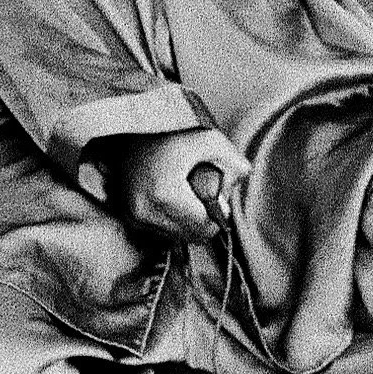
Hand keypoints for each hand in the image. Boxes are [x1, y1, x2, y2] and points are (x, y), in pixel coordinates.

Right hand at [90, 128, 251, 243]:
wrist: (127, 136)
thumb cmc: (168, 136)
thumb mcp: (205, 139)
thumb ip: (231, 157)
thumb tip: (245, 174)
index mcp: (164, 195)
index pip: (204, 227)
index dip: (216, 214)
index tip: (214, 196)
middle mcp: (145, 211)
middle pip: (192, 235)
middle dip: (203, 219)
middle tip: (201, 196)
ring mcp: (135, 218)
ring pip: (177, 237)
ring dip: (187, 223)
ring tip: (185, 197)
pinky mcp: (129, 219)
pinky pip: (162, 233)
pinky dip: (172, 222)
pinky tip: (172, 202)